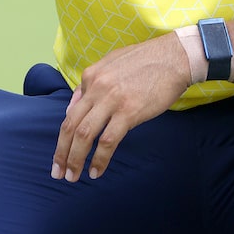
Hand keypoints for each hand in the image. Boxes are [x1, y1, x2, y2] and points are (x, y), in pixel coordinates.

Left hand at [51, 34, 191, 182]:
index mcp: (91, 76)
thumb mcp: (112, 64)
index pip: (71, 111)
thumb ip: (91, 84)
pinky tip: (96, 171)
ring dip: (75, 160)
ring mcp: (111, 100)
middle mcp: (96, 87)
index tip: (62, 153)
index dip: (63, 137)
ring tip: (72, 177)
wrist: (175, 57)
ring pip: (84, 135)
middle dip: (62, 153)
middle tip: (58, 173)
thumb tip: (74, 106)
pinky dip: (99, 159)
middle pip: (71, 126)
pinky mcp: (129, 112)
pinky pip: (107, 141)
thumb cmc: (147, 61)